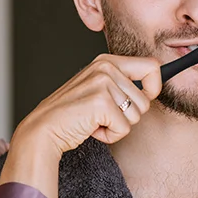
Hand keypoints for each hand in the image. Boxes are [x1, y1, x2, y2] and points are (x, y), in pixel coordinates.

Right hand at [0, 54, 161, 197]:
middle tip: (102, 115)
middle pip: (145, 100)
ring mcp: (103, 83)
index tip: (143, 99)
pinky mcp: (101, 103)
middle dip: (127, 116)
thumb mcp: (98, 89)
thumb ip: (122, 84)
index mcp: (106, 61)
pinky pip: (124, 129)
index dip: (154, 88)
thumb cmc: (70, 114)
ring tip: (94, 121)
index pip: (152, 66)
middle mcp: (106, 68)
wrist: (43, 129)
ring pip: (136, 116)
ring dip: (117, 126)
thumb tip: (154, 89)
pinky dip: (109, 136)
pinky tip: (91, 128)